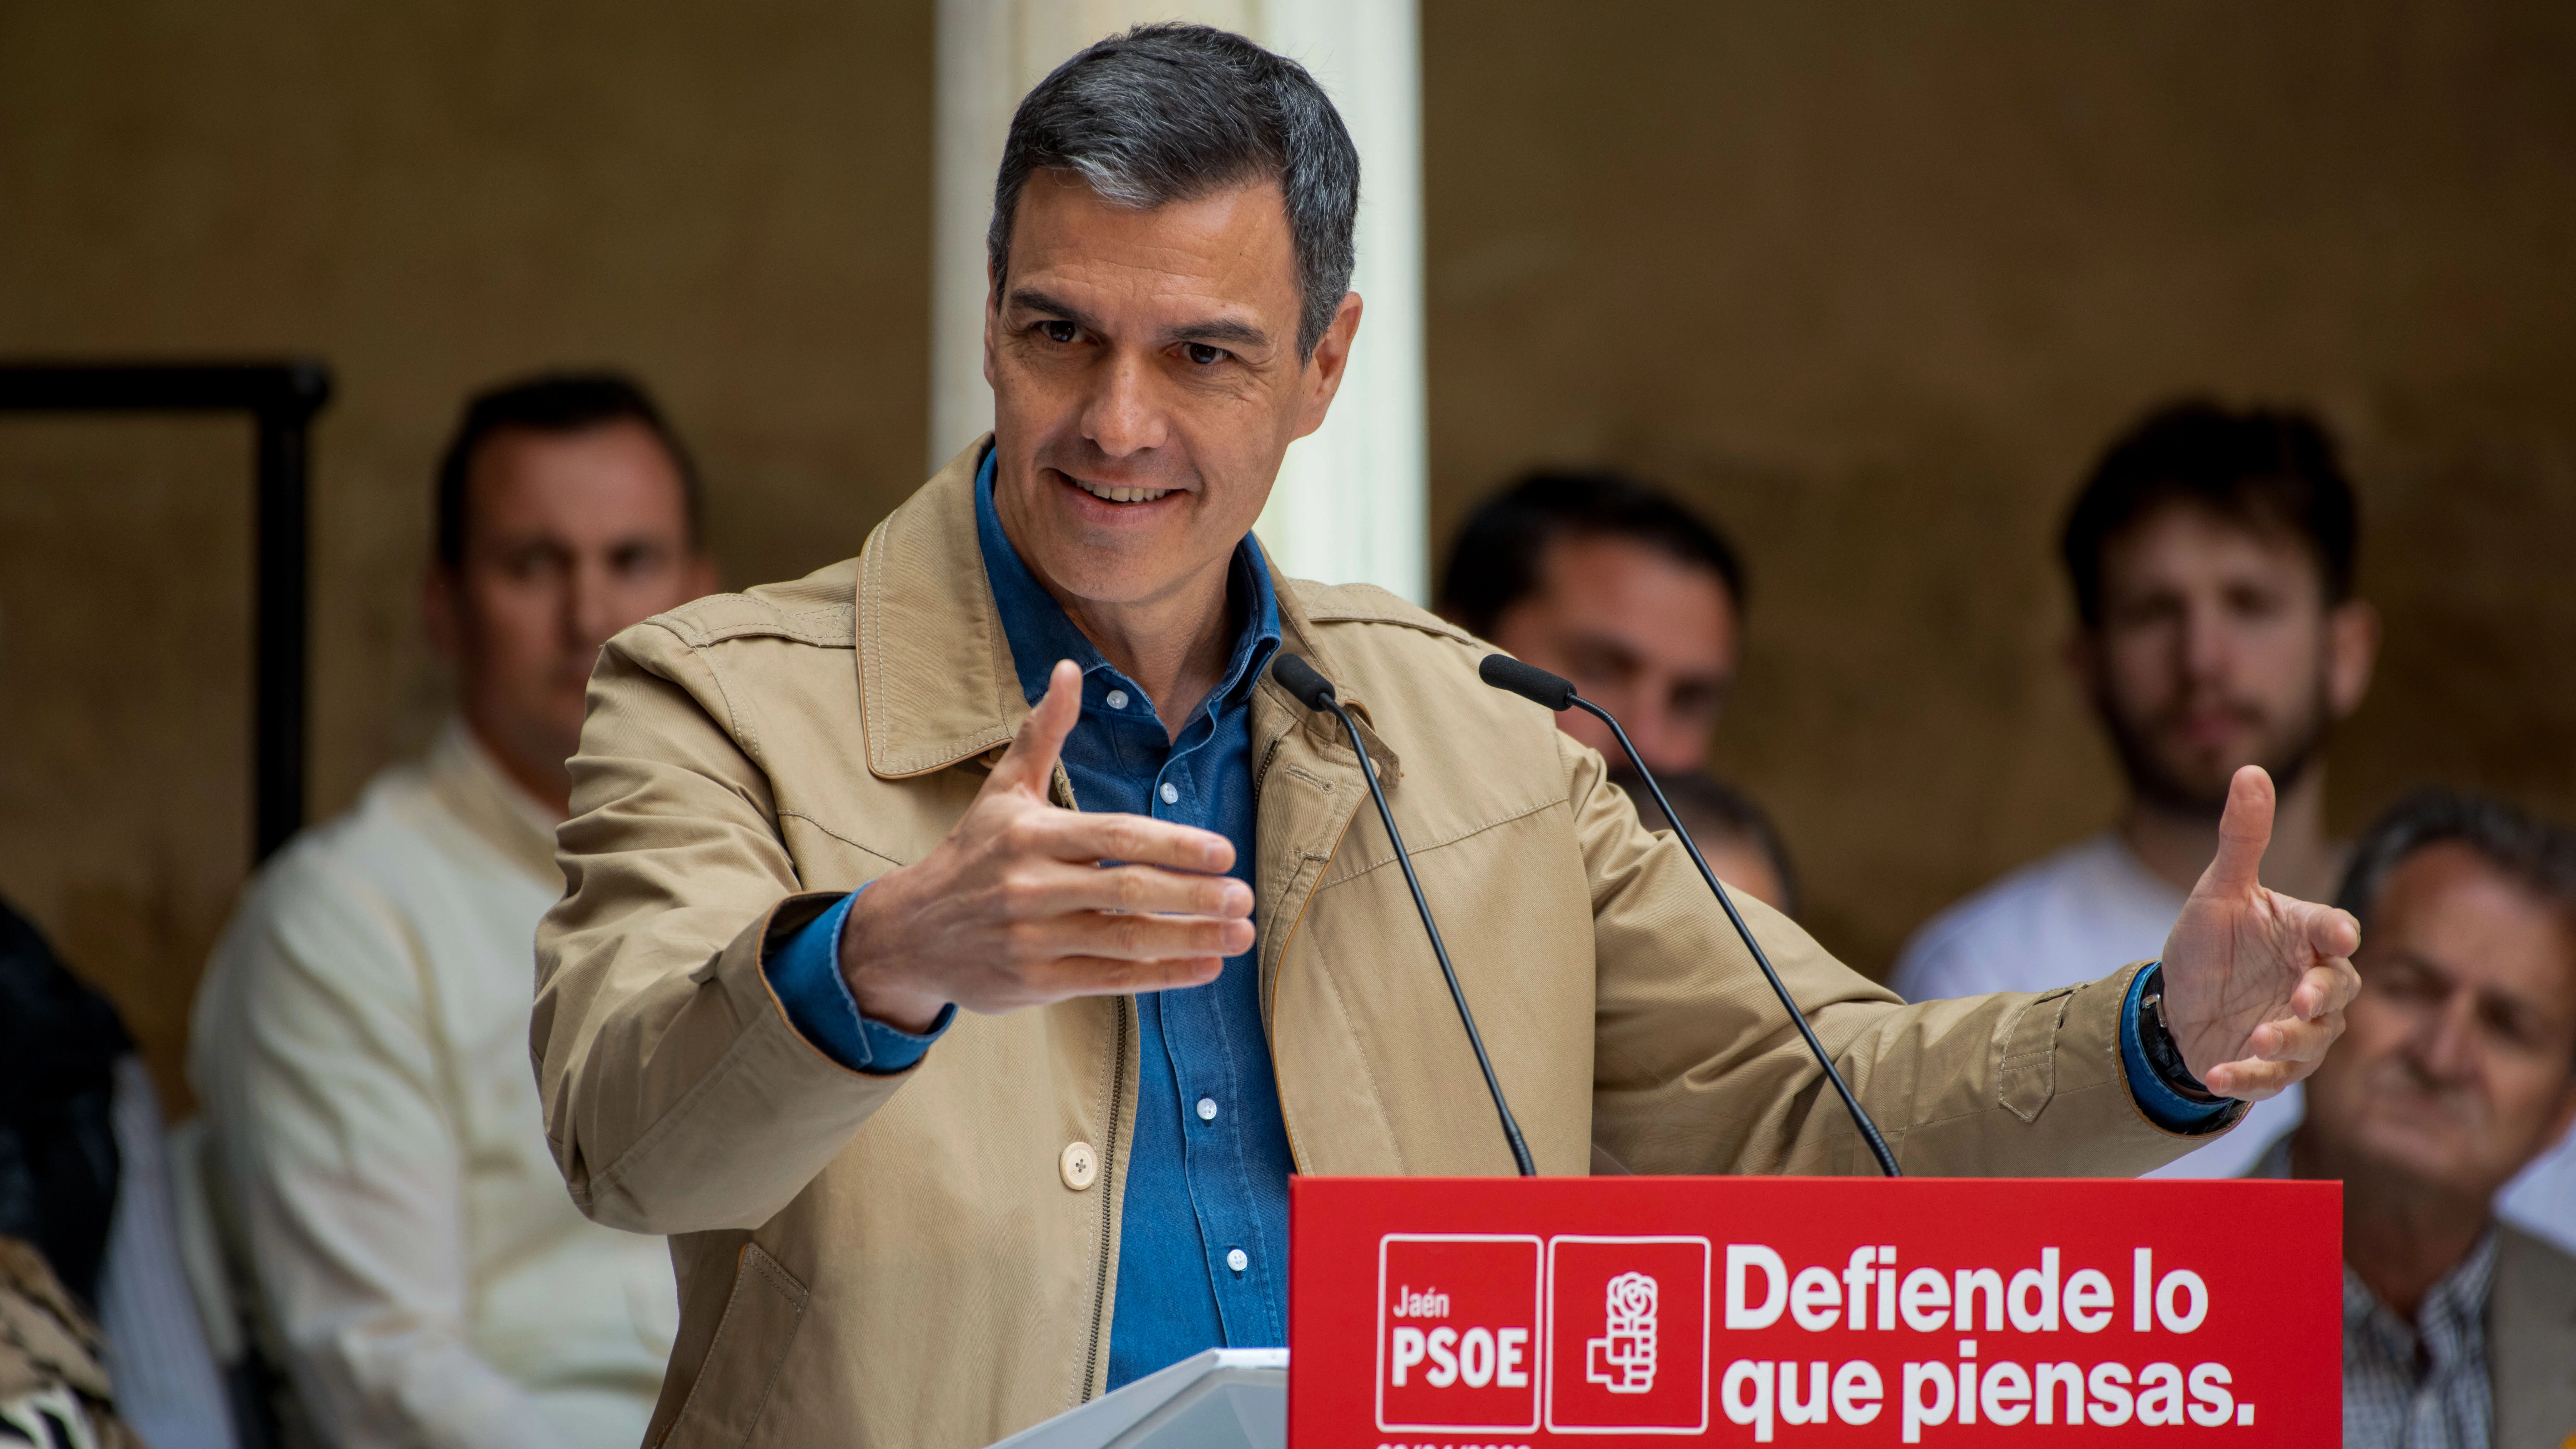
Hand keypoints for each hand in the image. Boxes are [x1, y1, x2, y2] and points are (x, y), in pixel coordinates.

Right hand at [838, 660, 1253, 1031]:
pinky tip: (1206, 966)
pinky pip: (1111, 979)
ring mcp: (1033, 938)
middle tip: (1245, 896)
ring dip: (1190, 938)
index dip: (1173, 844)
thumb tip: (1068, 668)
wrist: (909, 933)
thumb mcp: (1003, 789)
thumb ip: (1044, 732)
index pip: (1115, 837)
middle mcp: (1030, 887)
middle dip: (1193, 895)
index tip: (1224, 853)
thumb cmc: (971, 853)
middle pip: (1127, 890)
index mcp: (1030, 835)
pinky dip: (1162, 975)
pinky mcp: (1037, 982)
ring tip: (1241, 933)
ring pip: (1125, 939)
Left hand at [2157, 765, 2362, 1098]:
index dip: (2337, 933)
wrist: (2181, 1000)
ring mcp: (2298, 1027)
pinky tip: (2216, 1076)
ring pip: (2313, 1040)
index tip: (2337, 936)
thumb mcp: (2217, 890)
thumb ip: (2241, 837)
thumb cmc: (2211, 941)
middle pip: (2338, 990)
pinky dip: (2248, 1078)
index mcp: (2303, 935)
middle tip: (2299, 998)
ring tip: (2256, 1037)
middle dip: (2321, 996)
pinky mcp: (2274, 1064)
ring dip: (2287, 1041)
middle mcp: (2311, 981)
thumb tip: (2250, 770)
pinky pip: (2272, 1077)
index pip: (2334, 930)